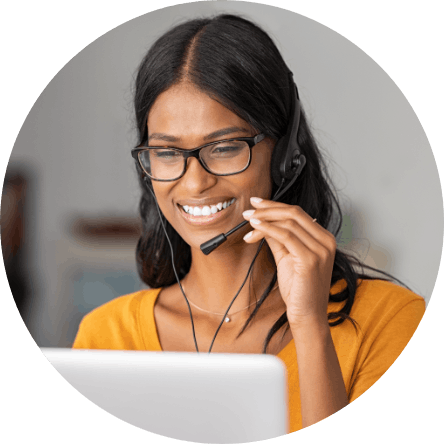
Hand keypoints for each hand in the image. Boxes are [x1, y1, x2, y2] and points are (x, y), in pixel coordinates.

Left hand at [242, 197, 336, 327]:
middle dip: (268, 209)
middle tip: (249, 210)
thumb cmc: (299, 290)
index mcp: (324, 238)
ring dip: (264, 219)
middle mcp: (326, 241)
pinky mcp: (311, 259)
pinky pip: (285, 236)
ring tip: (248, 221)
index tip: (257, 204)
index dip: (275, 206)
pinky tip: (254, 230)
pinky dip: (267, 229)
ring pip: (288, 222)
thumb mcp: (287, 258)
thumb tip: (263, 222)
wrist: (307, 316)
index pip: (298, 213)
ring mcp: (321, 250)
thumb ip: (278, 239)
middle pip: (294, 213)